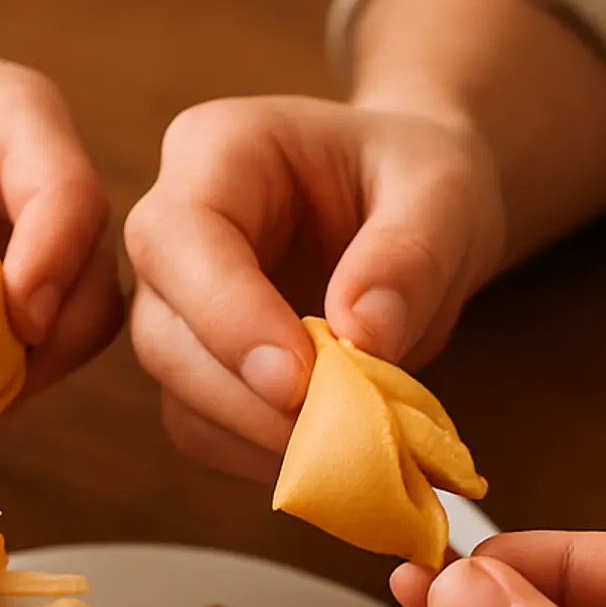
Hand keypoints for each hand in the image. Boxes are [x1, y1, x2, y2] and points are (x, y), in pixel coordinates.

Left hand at [0, 17, 121, 398]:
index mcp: (18, 124)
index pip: (72, 199)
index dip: (52, 266)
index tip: (12, 323)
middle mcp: (38, 196)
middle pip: (92, 284)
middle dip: (45, 343)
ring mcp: (24, 261)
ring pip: (67, 339)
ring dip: (12, 383)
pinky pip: (16, 372)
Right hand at [124, 94, 503, 482]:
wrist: (411, 211)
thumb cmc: (416, 179)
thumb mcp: (443, 192)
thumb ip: (411, 253)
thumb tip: (365, 336)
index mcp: (216, 152)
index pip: (182, 237)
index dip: (230, 315)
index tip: (300, 378)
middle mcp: (171, 229)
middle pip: (162, 329)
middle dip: (241, 394)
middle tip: (333, 427)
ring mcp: (174, 305)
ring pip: (175, 391)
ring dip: (255, 434)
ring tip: (345, 443)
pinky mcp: (195, 367)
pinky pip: (203, 429)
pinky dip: (260, 454)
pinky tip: (326, 450)